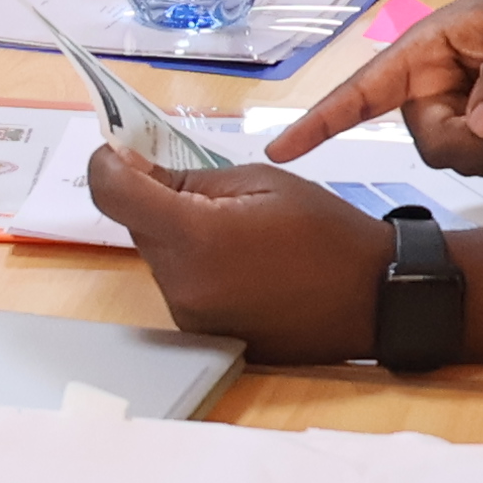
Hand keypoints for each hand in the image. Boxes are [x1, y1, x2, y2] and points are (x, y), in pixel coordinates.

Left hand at [81, 148, 390, 361]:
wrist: (375, 299)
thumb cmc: (325, 231)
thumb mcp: (260, 181)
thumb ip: (188, 175)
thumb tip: (132, 164)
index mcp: (196, 236)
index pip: (111, 193)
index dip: (108, 164)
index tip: (123, 150)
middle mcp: (182, 283)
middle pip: (135, 224)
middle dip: (157, 200)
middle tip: (208, 189)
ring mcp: (189, 315)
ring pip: (156, 255)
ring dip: (178, 234)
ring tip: (239, 232)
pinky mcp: (201, 332)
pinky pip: (178, 284)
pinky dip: (195, 265)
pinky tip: (243, 263)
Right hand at [265, 0, 482, 177]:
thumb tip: (478, 125)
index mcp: (419, 53)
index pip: (362, 90)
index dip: (320, 121)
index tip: (279, 149)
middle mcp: (424, 90)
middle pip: (431, 144)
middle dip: (477, 140)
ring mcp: (449, 117)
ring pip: (460, 161)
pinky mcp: (475, 137)